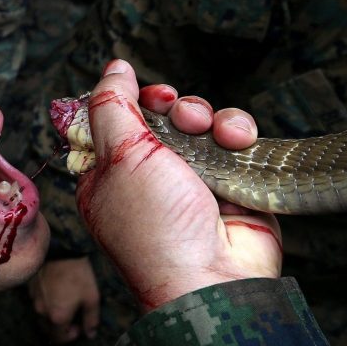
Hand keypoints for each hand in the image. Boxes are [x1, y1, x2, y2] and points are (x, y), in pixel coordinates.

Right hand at [29, 257, 100, 342]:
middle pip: (49, 329)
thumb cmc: (77, 274)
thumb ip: (91, 320)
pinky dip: (47, 302)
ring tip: (64, 301)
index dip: (70, 337)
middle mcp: (42, 312)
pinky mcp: (30, 289)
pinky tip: (55, 290)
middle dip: (61, 327)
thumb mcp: (91, 298)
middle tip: (73, 315)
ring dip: (53, 314)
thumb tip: (90, 335)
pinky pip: (38, 302)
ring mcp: (34, 300)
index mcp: (57, 318)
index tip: (78, 327)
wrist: (59, 249)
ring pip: (43, 315)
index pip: (59, 338)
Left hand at [76, 60, 280, 311]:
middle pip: (161, 117)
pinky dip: (237, 134)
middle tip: (181, 116)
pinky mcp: (230, 185)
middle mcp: (148, 179)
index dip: (132, 100)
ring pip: (201, 124)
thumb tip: (113, 67)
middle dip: (174, 108)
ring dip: (208, 118)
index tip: (147, 94)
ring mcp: (191, 183)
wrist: (213, 278)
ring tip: (213, 132)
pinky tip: (236, 142)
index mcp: (109, 176)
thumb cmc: (156, 227)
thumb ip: (112, 105)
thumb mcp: (120, 155)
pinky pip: (233, 142)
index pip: (116, 121)